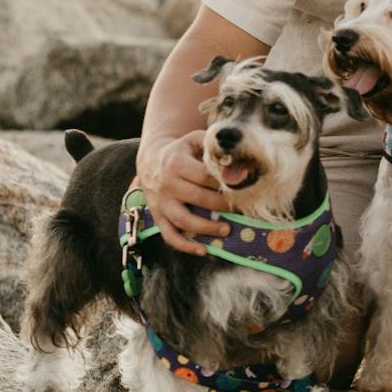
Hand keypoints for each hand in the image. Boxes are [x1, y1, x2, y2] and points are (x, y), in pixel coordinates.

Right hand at [136, 130, 228, 253]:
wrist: (150, 160)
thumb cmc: (181, 151)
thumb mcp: (194, 140)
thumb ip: (213, 146)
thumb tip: (236, 160)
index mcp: (177, 163)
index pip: (204, 177)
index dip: (224, 184)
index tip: (241, 189)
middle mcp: (167, 184)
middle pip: (198, 198)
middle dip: (222, 205)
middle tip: (240, 210)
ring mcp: (161, 203)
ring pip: (183, 220)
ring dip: (206, 228)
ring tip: (227, 230)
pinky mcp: (158, 216)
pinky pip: (169, 235)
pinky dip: (185, 246)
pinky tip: (203, 251)